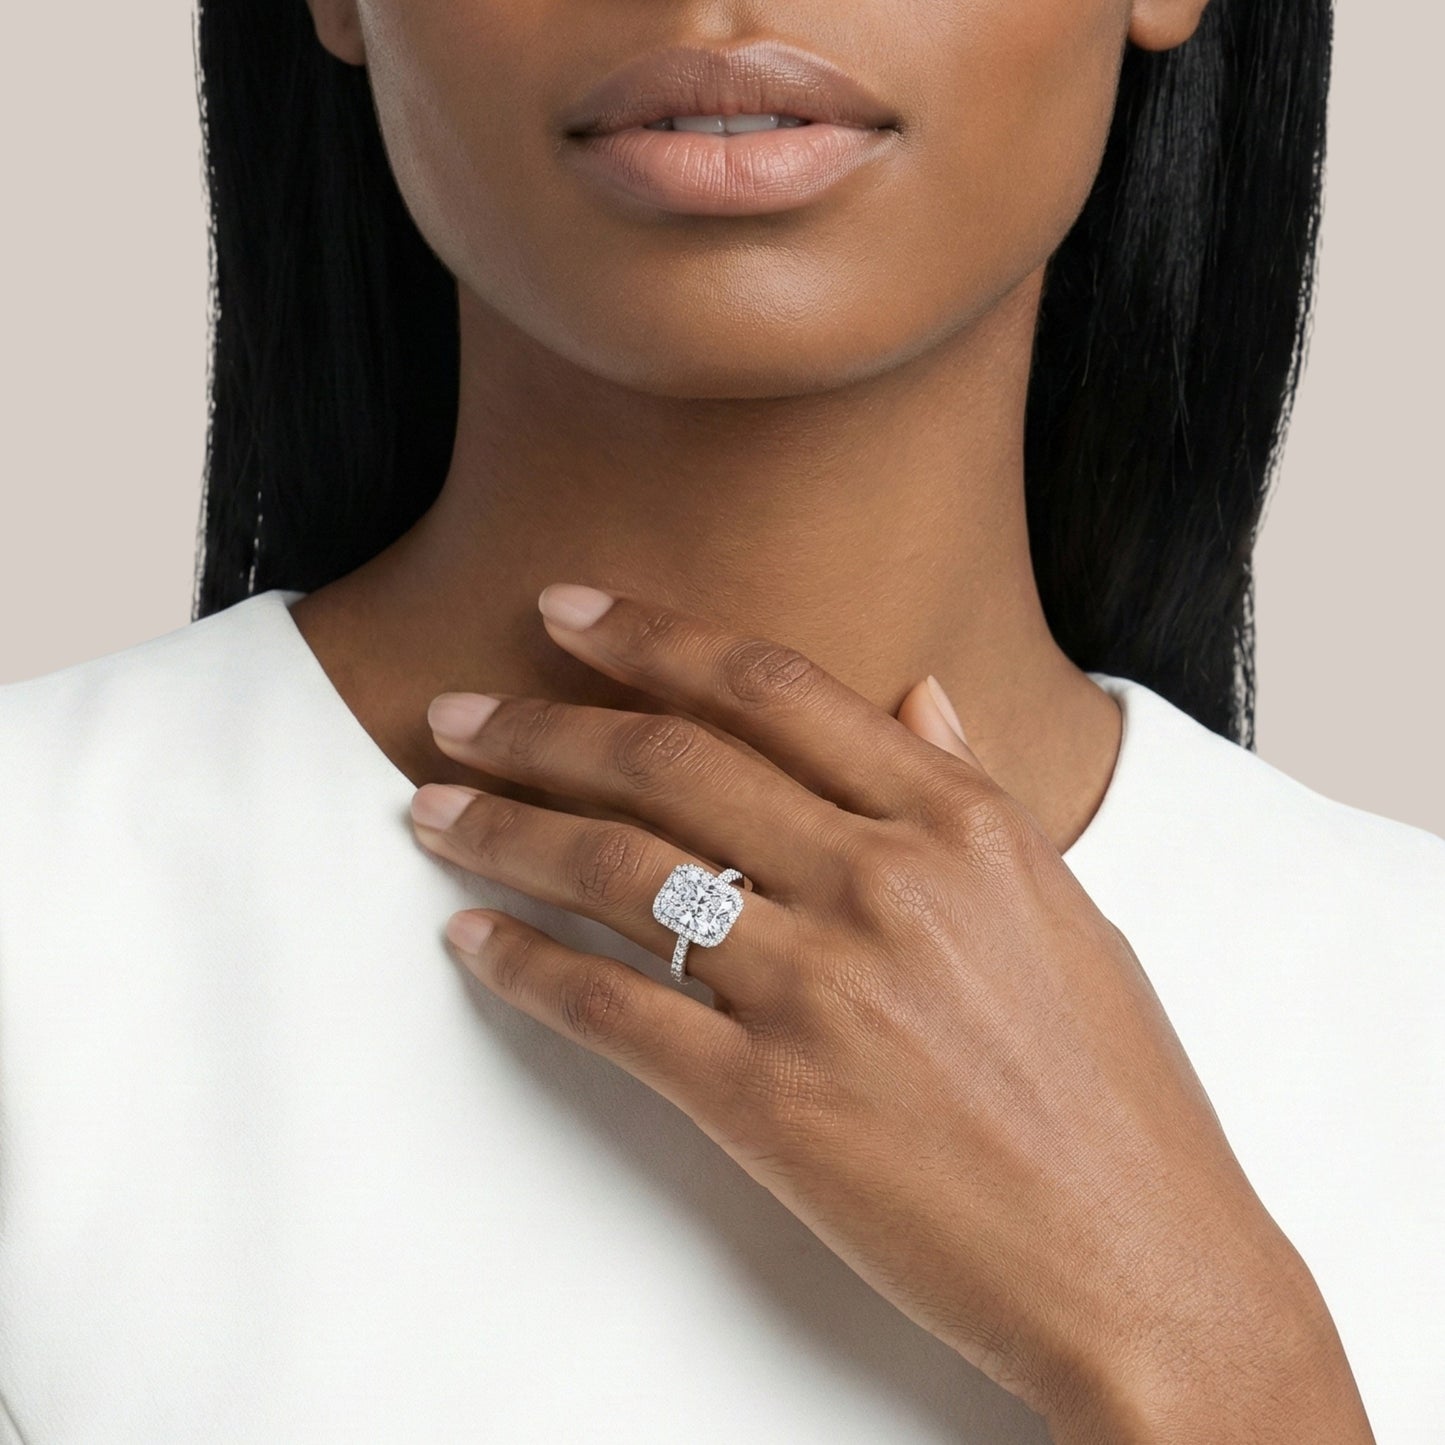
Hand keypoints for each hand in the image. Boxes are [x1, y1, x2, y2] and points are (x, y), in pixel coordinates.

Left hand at [408, 583, 1366, 1440]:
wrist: (1143, 1263)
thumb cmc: (1114, 1088)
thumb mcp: (1060, 906)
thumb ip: (971, 787)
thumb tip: (912, 692)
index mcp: (956, 823)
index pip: (770, 687)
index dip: (650, 636)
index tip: (567, 611)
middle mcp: (880, 883)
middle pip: (668, 764)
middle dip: (542, 725)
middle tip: (456, 709)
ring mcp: (820, 990)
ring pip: (618, 871)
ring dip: (505, 831)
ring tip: (432, 808)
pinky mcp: (769, 1102)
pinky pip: (613, 1011)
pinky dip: (526, 968)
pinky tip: (472, 942)